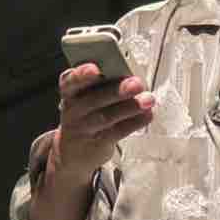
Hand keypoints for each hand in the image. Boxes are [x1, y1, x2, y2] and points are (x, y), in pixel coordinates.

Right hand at [52, 63, 154, 184]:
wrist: (74, 151)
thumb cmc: (86, 113)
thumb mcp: (85, 97)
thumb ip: (103, 85)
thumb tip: (131, 77)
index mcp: (70, 92)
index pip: (70, 81)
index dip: (81, 74)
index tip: (94, 68)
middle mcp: (74, 109)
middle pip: (94, 99)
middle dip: (117, 91)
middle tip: (137, 84)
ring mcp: (85, 128)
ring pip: (107, 117)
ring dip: (131, 107)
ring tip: (148, 99)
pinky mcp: (99, 143)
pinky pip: (118, 131)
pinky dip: (135, 122)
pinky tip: (147, 114)